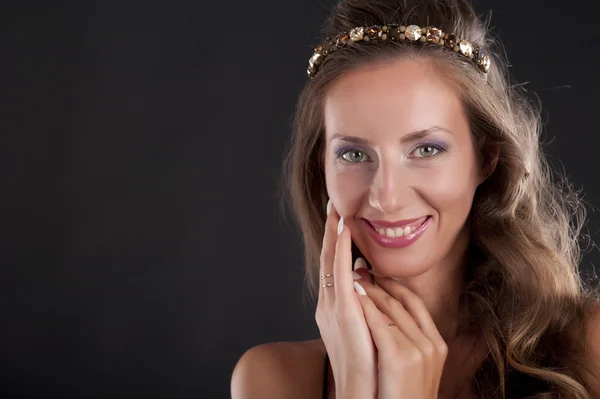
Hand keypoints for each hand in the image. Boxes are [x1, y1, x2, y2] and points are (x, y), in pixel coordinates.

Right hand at [315, 201, 377, 397]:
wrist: (362, 395)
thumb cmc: (368, 369)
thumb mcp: (366, 331)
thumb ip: (364, 305)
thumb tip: (367, 281)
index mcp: (336, 310)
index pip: (334, 269)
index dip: (335, 244)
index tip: (341, 220)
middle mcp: (329, 306)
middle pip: (328, 260)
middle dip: (330, 233)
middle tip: (335, 206)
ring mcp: (333, 309)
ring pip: (330, 263)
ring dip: (333, 235)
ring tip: (337, 211)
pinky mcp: (342, 313)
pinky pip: (339, 274)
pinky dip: (340, 250)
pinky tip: (343, 232)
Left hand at [352, 270, 447, 398]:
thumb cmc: (402, 395)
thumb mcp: (414, 365)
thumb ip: (407, 341)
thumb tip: (390, 318)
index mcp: (436, 343)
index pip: (415, 304)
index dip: (394, 285)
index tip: (377, 272)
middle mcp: (430, 344)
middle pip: (401, 302)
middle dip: (377, 282)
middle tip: (359, 266)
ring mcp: (418, 351)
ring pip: (390, 311)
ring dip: (369, 290)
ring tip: (352, 275)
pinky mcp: (400, 358)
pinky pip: (379, 326)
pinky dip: (365, 309)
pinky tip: (352, 295)